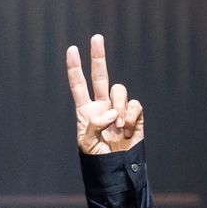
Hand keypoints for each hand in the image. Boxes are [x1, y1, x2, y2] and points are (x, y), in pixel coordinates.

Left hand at [65, 34, 143, 154]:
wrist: (117, 170)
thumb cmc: (97, 159)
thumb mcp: (87, 143)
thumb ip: (94, 124)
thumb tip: (111, 112)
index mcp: (85, 112)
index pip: (78, 86)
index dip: (75, 68)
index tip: (72, 50)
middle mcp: (102, 106)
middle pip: (100, 75)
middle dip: (98, 56)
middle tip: (96, 37)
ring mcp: (119, 109)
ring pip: (120, 90)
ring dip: (118, 107)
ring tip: (117, 128)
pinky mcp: (135, 115)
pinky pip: (134, 105)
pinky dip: (131, 117)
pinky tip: (128, 131)